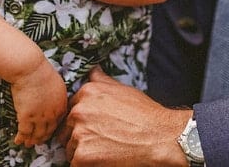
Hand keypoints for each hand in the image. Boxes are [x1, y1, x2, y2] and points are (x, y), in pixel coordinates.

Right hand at [11, 58, 67, 146]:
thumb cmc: (42, 71)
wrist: (31, 69)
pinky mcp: (26, 117)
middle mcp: (52, 114)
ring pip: (37, 134)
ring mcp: (40, 117)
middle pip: (48, 131)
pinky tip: (18, 140)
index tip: (48, 132)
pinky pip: (24, 132)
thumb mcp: (56, 84)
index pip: (58, 122)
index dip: (52, 129)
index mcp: (61, 105)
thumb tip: (53, 98)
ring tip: (28, 144)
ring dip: (32, 140)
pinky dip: (21, 138)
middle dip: (43, 138)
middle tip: (38, 142)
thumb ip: (56, 95)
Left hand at [59, 66, 190, 165]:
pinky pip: (74, 164)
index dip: (83, 120)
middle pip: (68, 128)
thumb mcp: (122, 88)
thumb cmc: (145, 114)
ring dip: (82, 151)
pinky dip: (86, 165)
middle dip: (79, 135)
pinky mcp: (82, 156)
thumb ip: (101, 80)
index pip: (72, 108)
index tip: (95, 126)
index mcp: (87, 92)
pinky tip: (103, 160)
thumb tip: (92, 70)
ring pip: (70, 147)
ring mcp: (79, 134)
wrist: (160, 137)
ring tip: (105, 150)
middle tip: (100, 140)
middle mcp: (79, 111)